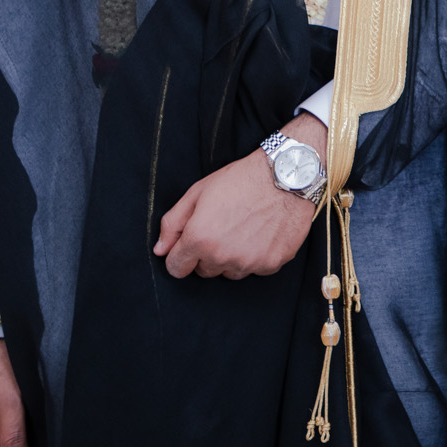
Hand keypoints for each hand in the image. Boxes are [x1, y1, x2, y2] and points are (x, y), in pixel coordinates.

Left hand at [154, 113, 325, 277]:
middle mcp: (223, 256)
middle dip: (209, 254)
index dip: (182, 254)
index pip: (177, 268)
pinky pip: (256, 269)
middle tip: (225, 227)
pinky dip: (258, 255)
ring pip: (231, 271)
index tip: (193, 242)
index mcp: (200, 239)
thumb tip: (160, 250)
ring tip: (246, 228)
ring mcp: (249, 262)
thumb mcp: (198, 192)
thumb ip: (173, 223)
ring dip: (233, 257)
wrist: (287, 175)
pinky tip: (263, 232)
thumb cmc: (241, 179)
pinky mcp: (272, 264)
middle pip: (205, 271)